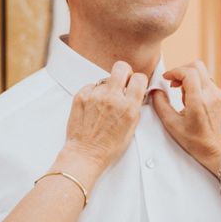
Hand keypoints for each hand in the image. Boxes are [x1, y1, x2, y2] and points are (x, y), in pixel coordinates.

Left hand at [57, 61, 147, 179]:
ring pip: (105, 79)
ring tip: (103, 104)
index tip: (135, 83)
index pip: (139, 78)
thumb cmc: (109, 146)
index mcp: (129, 107)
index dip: (138, 80)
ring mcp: (95, 96)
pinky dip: (93, 94)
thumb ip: (134, 106)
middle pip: (121, 67)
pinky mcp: (81, 96)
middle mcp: (113, 98)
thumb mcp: (131, 127)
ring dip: (106, 88)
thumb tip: (135, 92)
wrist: (86, 154)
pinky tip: (93, 107)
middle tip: (122, 82)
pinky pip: (91, 86)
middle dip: (124, 73)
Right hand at [153, 61, 220, 172]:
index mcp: (199, 101)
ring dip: (189, 78)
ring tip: (183, 96)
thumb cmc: (192, 138)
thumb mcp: (170, 123)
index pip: (189, 73)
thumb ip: (160, 104)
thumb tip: (155, 90)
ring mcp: (219, 94)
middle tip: (173, 84)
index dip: (175, 71)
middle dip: (182, 71)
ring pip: (202, 73)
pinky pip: (207, 81)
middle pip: (197, 66)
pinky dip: (197, 84)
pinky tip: (192, 98)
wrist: (212, 146)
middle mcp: (212, 94)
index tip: (166, 78)